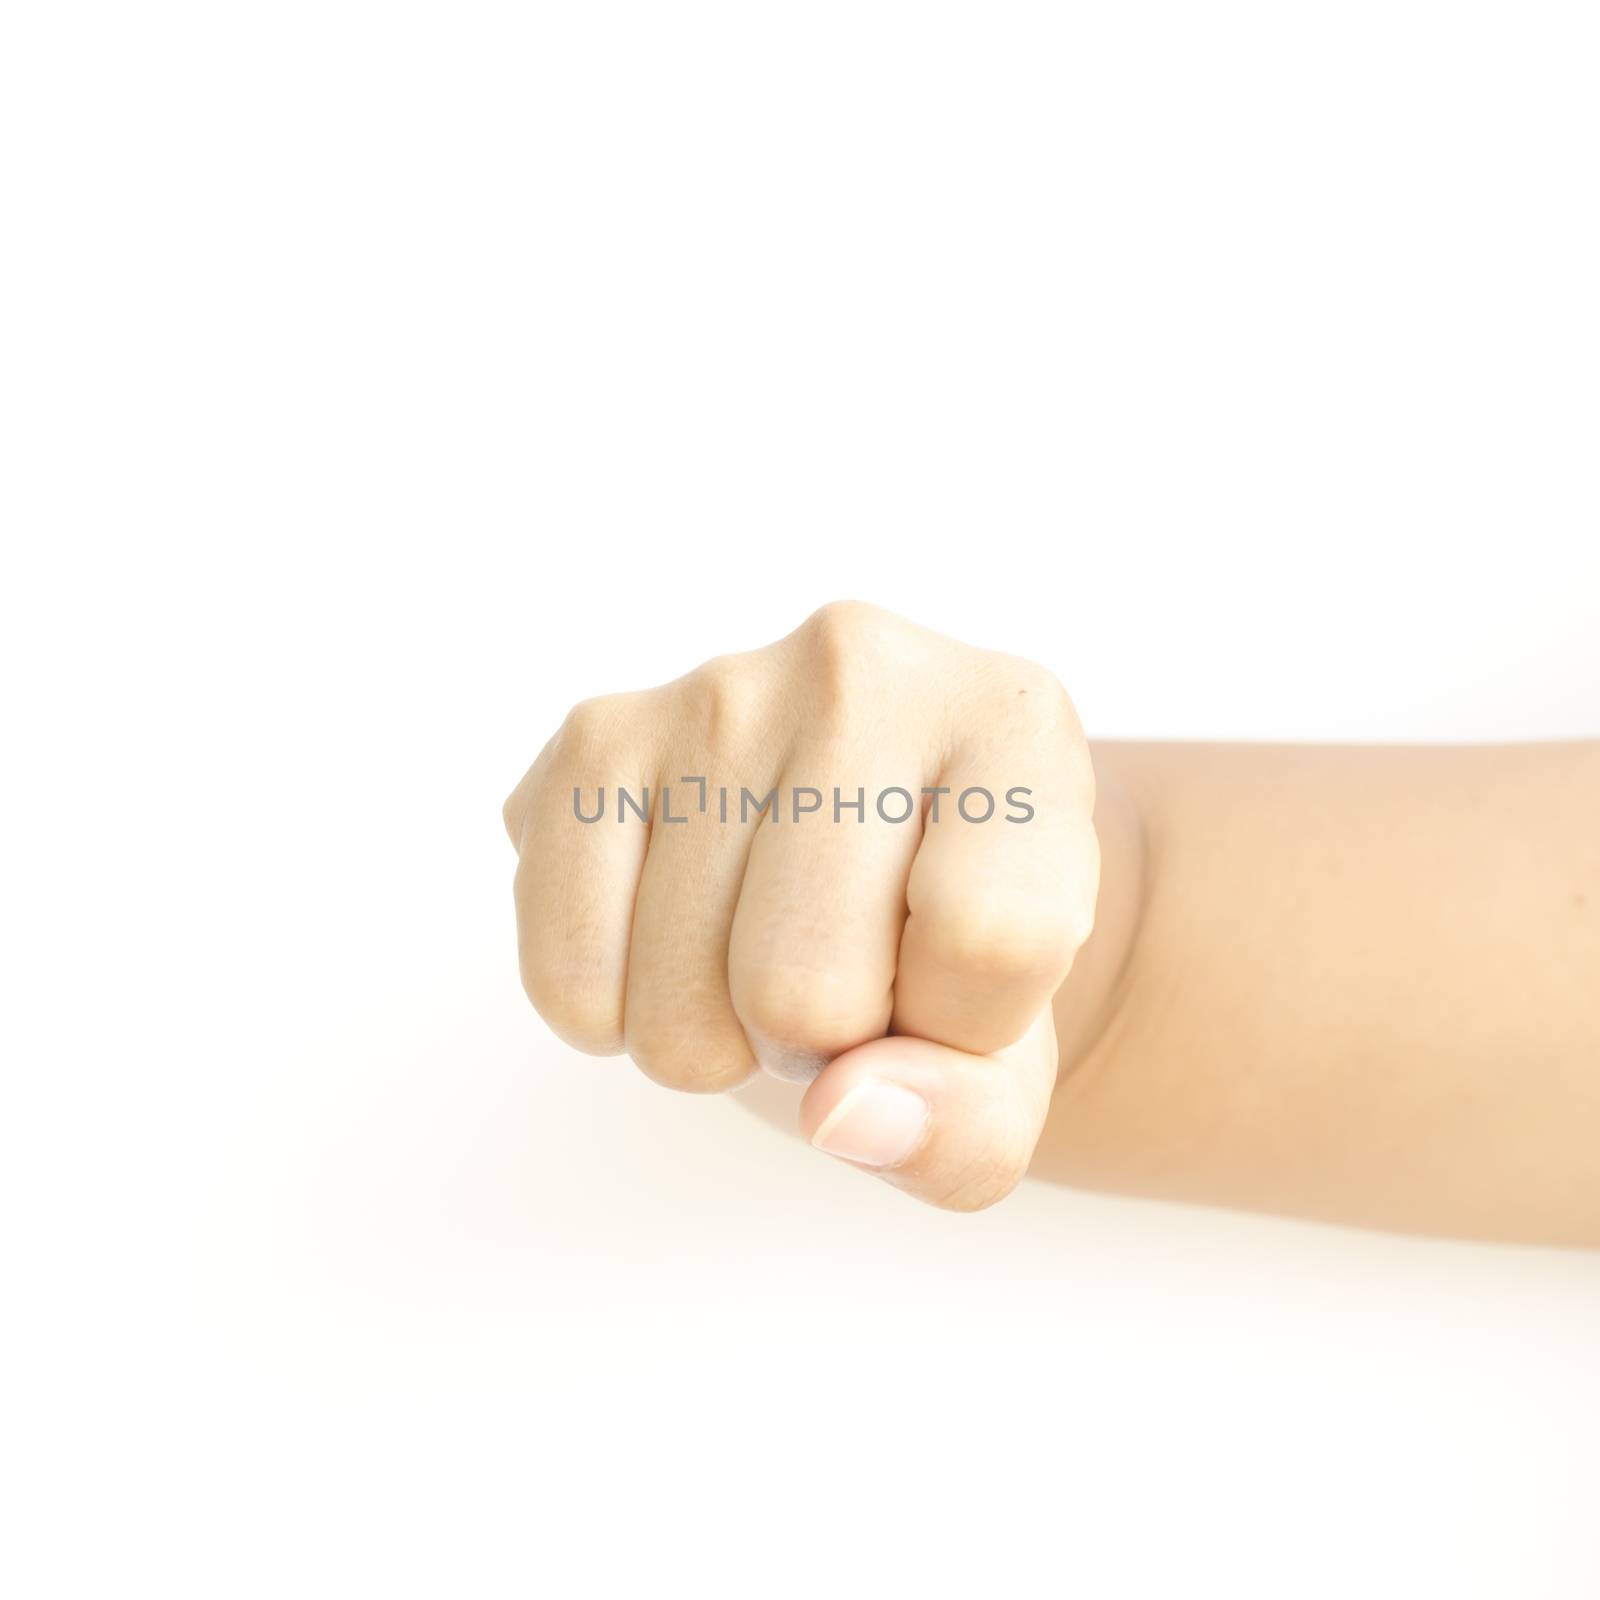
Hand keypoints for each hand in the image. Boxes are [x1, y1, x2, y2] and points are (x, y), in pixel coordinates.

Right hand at [502, 601, 1100, 1209]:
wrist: (856, 843)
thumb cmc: (943, 945)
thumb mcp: (1008, 1053)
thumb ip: (970, 1121)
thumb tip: (840, 1110)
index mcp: (1014, 725)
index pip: (993, 939)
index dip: (963, 1029)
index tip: (952, 986)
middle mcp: (862, 670)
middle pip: (808, 988)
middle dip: (821, 1043)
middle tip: (840, 978)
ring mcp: (715, 692)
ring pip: (681, 1007)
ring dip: (718, 1040)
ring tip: (760, 951)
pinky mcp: (597, 737)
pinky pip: (569, 976)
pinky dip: (616, 1019)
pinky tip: (672, 945)